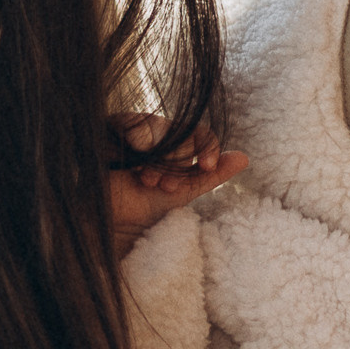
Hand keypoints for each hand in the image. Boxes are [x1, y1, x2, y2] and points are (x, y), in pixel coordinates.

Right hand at [110, 122, 248, 256]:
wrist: (104, 226)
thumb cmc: (138, 211)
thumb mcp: (181, 193)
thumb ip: (209, 174)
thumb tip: (244, 157)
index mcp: (172, 148)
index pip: (199, 133)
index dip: (206, 146)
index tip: (206, 167)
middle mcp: (153, 137)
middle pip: (180, 128)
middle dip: (179, 158)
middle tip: (167, 185)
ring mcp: (129, 131)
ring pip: (159, 126)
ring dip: (161, 154)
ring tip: (148, 180)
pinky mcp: (107, 130)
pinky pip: (132, 122)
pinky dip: (140, 142)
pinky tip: (135, 167)